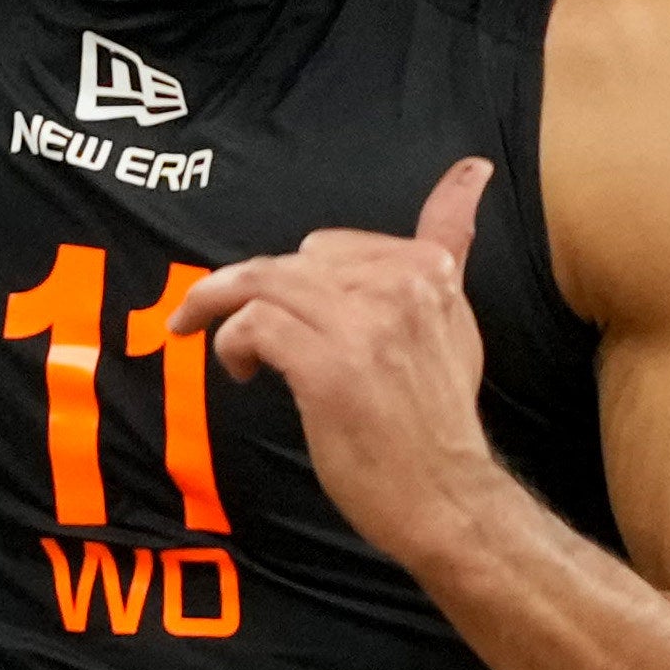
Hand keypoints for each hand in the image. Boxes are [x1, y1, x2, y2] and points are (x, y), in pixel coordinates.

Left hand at [177, 156, 505, 557]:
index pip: (340, 245)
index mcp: (430, 271)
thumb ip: (448, 248)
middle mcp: (401, 286)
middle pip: (296, 261)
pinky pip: (256, 325)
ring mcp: (364, 325)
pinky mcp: (328, 367)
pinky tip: (240, 369)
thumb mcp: (457, 321)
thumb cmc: (437, 420)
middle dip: (255, 289)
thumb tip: (469, 172)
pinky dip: (233, 341)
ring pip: (266, 282)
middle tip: (229, 320)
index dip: (299, 270)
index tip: (274, 299)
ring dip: (221, 303)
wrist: (447, 497)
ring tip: (201, 326)